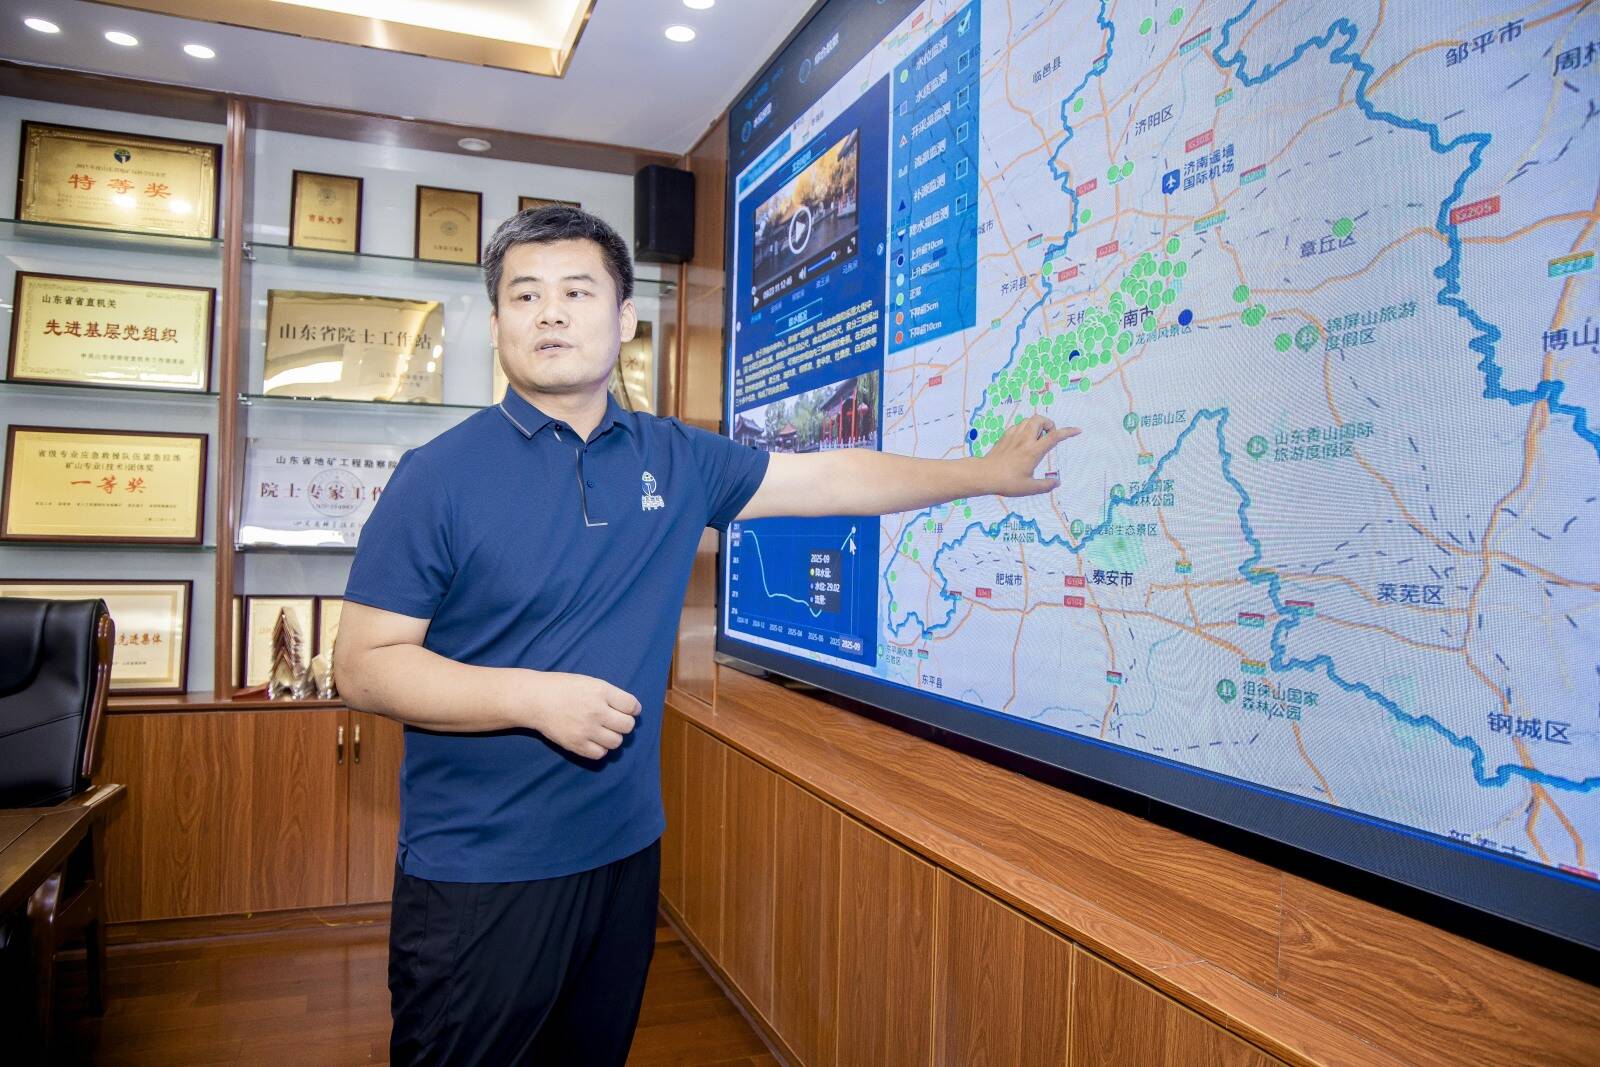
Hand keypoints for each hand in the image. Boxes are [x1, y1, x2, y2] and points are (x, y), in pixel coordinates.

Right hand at [518, 671, 641, 759]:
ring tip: (603, 731)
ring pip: (617, 742)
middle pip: (627, 726)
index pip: (632, 706)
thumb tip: (631, 710)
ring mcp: (587, 729)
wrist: (536, 699)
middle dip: (624, 723)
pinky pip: (600, 754)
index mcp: (601, 692)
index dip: (632, 709)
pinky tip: (593, 740)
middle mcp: (596, 711)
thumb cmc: (564, 688)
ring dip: (613, 737)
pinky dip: (600, 748)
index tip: (627, 710)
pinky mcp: (577, 744)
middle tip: (614, 721)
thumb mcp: (590, 682)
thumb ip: (610, 695)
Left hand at [978, 415, 1080, 496]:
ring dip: (1037, 425)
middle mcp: (1024, 440)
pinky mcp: (1004, 437)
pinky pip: (1018, 425)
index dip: (1067, 432)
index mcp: (1033, 451)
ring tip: (1037, 438)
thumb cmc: (1006, 482)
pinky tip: (1023, 440)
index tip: (1077, 430)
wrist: (983, 475)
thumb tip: (1056, 482)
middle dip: (1049, 424)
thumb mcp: (1028, 488)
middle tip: (1049, 436)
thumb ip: (1045, 486)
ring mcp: (1013, 436)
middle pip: (1040, 419)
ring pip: (1028, 420)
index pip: (1054, 437)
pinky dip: (1025, 428)